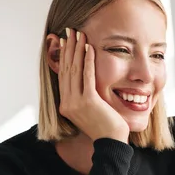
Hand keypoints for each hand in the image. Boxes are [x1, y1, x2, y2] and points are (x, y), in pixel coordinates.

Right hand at [58, 28, 129, 142]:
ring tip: (79, 34)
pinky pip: (87, 76)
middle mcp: (67, 103)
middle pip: (66, 70)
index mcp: (66, 106)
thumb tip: (85, 84)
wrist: (111, 143)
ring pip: (75, 70)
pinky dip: (88, 60)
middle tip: (70, 31)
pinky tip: (89, 48)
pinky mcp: (89, 101)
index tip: (65, 42)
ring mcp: (76, 103)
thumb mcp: (90, 112)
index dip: (64, 57)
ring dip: (77, 50)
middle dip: (69, 48)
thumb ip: (85, 99)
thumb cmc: (105, 128)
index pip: (63, 76)